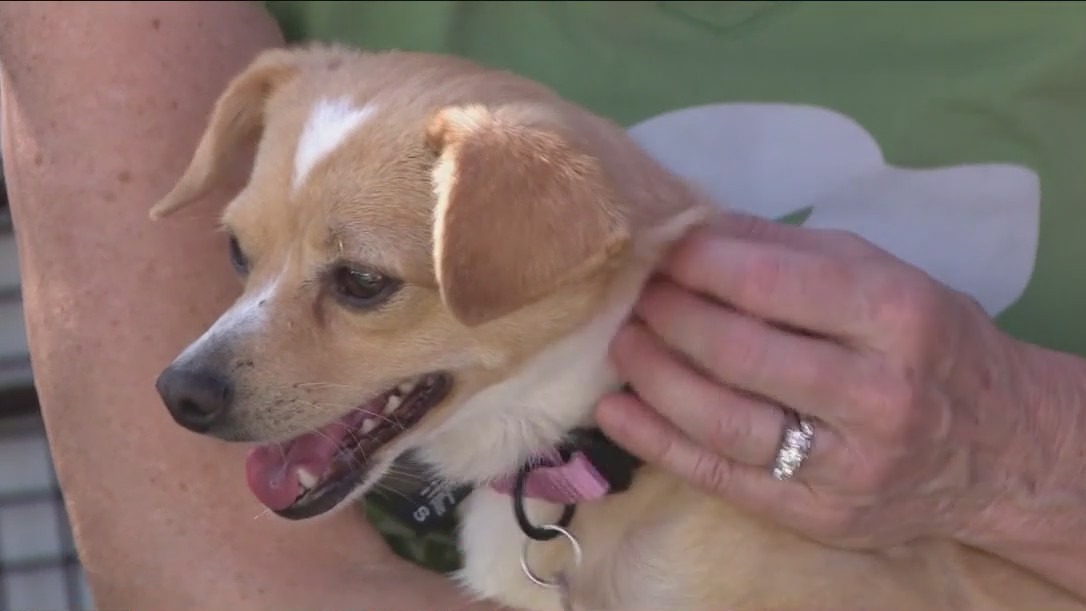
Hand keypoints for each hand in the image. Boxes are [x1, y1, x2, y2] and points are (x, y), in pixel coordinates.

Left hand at [597, 213, 1049, 549]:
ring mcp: (848, 465)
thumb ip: (786, 251)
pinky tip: (618, 410)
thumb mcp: (881, 274)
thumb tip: (691, 227)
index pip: (770, 284)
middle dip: (669, 317)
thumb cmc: (929, 343)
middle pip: (738, 354)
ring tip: (623, 343)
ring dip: (654, 376)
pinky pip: (721, 477)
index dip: (698, 264)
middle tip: (636, 296)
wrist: (996, 449)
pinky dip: (656, 442)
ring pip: (723, 422)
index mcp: (896, 316)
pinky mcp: (819, 515)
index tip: (659, 249)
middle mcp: (876, 394)